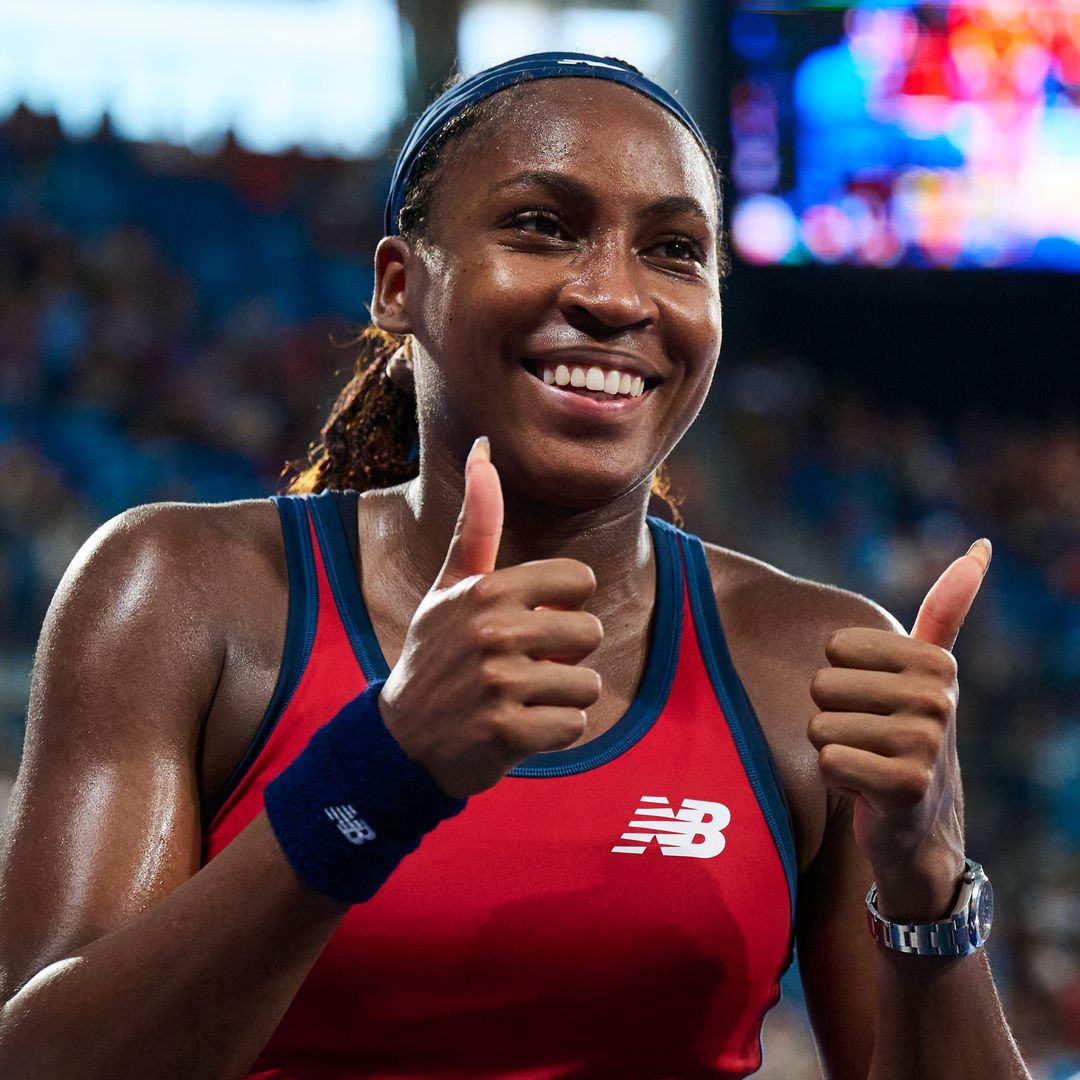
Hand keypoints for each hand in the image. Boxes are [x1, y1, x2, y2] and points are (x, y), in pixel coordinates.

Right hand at [378, 437, 603, 798]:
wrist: (401, 740)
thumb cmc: (436, 653)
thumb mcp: (450, 586)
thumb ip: (476, 521)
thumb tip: (484, 445)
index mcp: (487, 589)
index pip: (581, 582)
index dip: (563, 606)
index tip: (529, 622)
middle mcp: (492, 631)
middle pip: (590, 633)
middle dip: (565, 656)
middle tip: (521, 667)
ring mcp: (498, 683)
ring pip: (587, 684)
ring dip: (560, 698)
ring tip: (518, 699)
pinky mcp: (506, 732)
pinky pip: (575, 725)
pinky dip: (554, 732)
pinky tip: (517, 729)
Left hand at [807, 540, 991, 918]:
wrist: (920, 828)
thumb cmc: (908, 737)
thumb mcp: (927, 672)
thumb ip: (945, 611)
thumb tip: (980, 545)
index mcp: (935, 662)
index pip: (835, 647)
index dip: (842, 680)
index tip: (876, 705)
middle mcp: (938, 698)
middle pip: (822, 686)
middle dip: (833, 717)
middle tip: (869, 741)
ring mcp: (926, 743)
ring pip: (819, 727)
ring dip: (831, 751)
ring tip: (867, 764)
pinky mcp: (906, 786)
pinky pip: (827, 763)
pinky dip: (833, 780)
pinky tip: (864, 791)